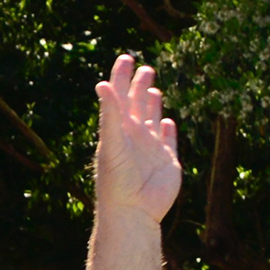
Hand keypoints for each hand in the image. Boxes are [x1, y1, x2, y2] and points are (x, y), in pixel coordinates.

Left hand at [94, 53, 181, 222]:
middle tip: (144, 66)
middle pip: (136, 105)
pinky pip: (168, 141)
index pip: (119, 97)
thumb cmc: (117, 180)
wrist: (133, 211)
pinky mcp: (167, 162)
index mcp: (119, 131)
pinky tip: (167, 122)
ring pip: (152, 120)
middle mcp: (133, 137)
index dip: (121, 77)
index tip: (125, 57)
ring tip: (152, 89)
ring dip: (152, 105)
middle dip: (139, 86)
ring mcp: (150, 149)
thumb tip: (102, 85)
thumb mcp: (112, 144)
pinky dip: (167, 130)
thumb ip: (110, 115)